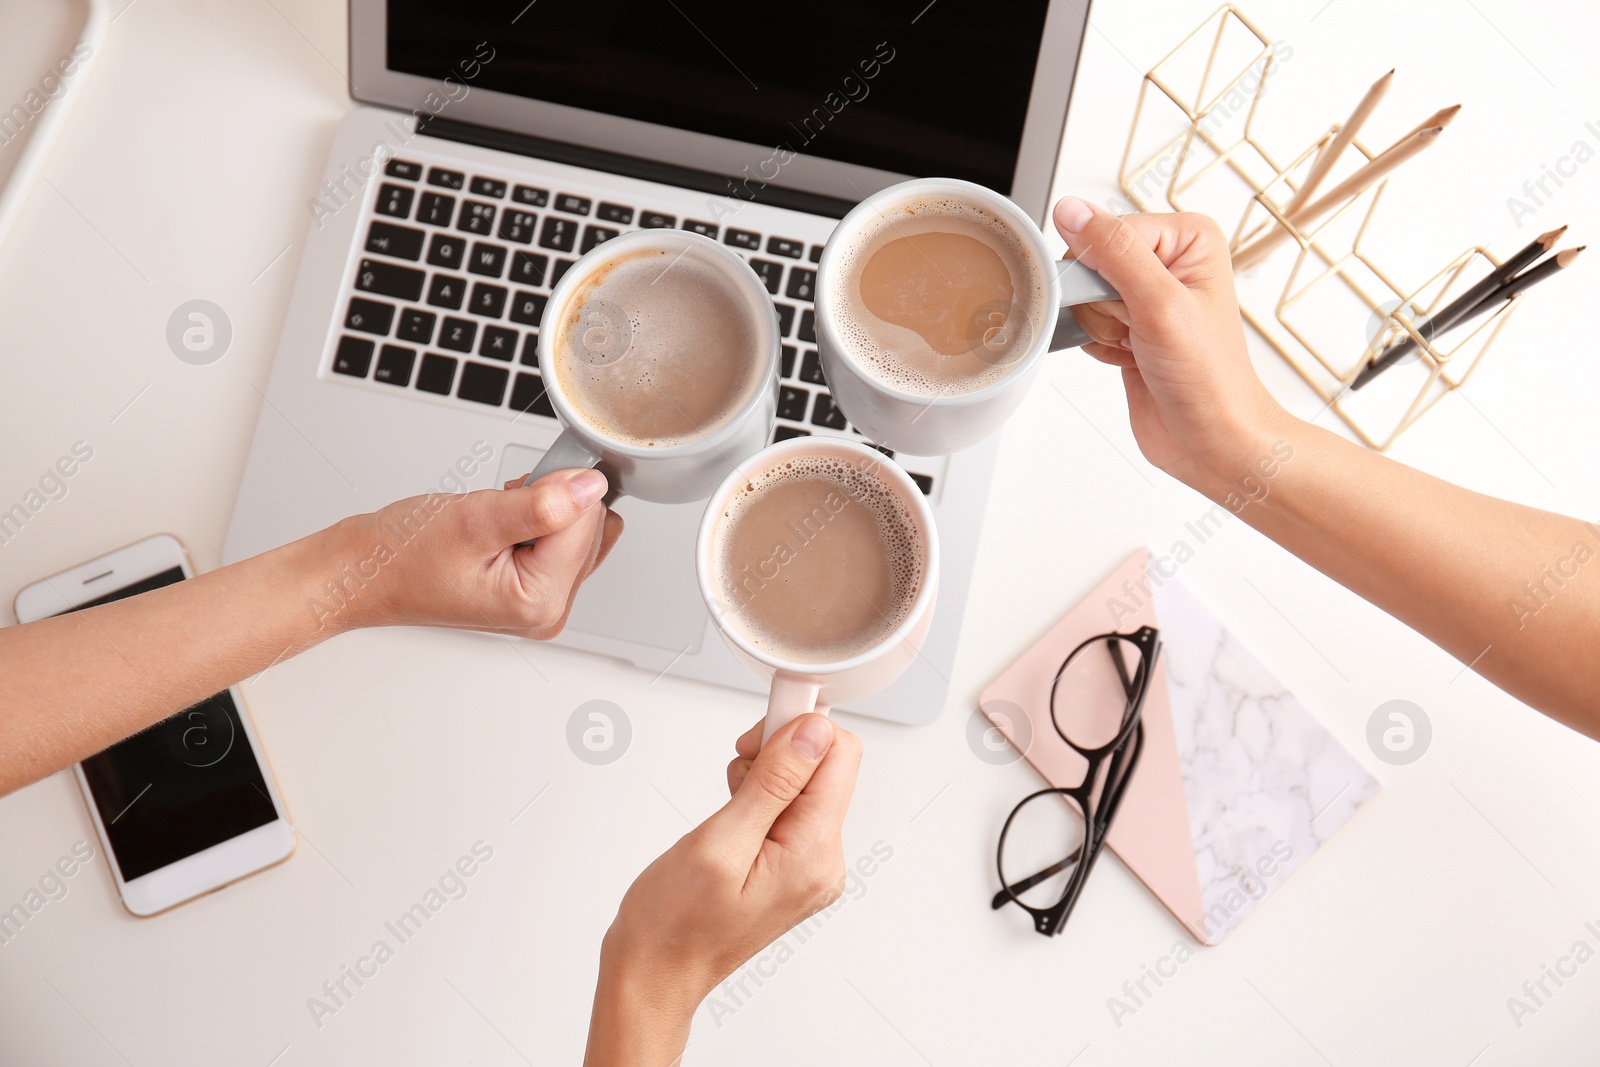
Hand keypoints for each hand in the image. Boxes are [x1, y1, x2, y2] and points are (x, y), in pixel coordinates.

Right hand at [325, 467, 622, 637]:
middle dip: (553, 503)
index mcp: (540, 601)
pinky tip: (501, 526)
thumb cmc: (402, 557)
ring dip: (545, 511)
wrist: (364, 574)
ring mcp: (541, 603)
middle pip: (590, 529)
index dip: (557, 489)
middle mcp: (548, 610)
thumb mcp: (475, 520)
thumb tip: (590, 487)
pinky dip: (537, 521)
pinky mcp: (533, 590)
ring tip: (495, 521)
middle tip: (501, 506)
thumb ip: (542, 504)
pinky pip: (561, 542)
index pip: (588, 523)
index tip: (518, 486)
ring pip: (579, 532)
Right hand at [585, 714, 862, 1065]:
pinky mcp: (792, 867)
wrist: (656, 973)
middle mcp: (824, 862)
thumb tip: (813, 731)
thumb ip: (774, 782)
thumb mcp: (720, 841)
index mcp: (814, 856)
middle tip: (733, 778)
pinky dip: (759, 799)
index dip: (796, 730)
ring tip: (727, 808)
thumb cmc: (673, 924)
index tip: (754, 735)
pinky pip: (790, 810)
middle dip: (777, 755)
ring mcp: (810, 867)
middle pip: (826, 767)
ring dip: (764, 777)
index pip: (840, 755)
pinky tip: (732, 820)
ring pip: (806, 784)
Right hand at [1054, 197, 1289, 491]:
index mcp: (1187, 238)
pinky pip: (1084, 322)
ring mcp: (1146, 295)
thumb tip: (1072, 211)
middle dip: (1102, 303)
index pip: (1108, 230)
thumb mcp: (1161, 304)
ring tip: (1137, 346)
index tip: (1128, 305)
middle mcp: (1168, 261)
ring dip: (1101, 328)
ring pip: (1083, 296)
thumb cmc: (1209, 377)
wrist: (1211, 440)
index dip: (1104, 271)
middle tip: (1137, 329)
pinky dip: (1098, 345)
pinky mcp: (1128, 326)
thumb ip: (1114, 252)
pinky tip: (1128, 357)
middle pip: (1091, 262)